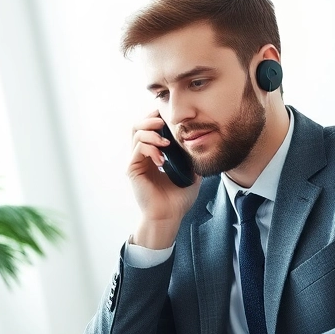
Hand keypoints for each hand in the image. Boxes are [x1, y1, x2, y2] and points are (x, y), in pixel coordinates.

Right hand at [128, 112, 201, 248]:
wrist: (169, 216)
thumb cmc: (178, 199)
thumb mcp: (191, 173)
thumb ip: (192, 157)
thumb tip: (202, 142)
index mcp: (154, 155)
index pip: (150, 129)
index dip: (157, 118)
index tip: (169, 117)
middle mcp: (143, 156)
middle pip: (138, 126)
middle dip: (151, 119)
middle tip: (163, 122)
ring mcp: (137, 162)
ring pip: (136, 133)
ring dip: (151, 132)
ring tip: (165, 142)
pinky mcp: (133, 169)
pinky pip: (138, 149)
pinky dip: (151, 148)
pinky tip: (162, 159)